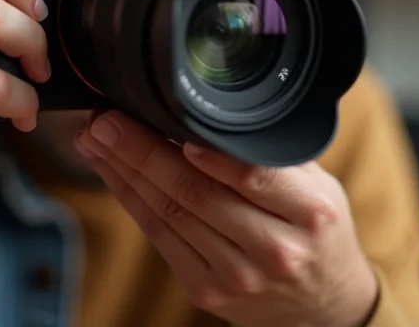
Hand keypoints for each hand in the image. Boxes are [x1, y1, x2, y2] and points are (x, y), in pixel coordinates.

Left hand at [74, 111, 379, 326]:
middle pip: (195, 193)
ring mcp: (237, 275)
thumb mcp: (318, 186)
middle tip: (106, 121)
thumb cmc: (316, 232)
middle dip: (141, 152)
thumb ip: (271, 155)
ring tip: (95, 139)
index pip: (250, 174)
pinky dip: (131, 200)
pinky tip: (112, 172)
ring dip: (124, 173)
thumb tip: (208, 112)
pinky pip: (160, 236)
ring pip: (169, 213)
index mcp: (310, 213)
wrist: (323, 306)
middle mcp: (274, 249)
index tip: (163, 117)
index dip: (202, 148)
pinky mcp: (207, 292)